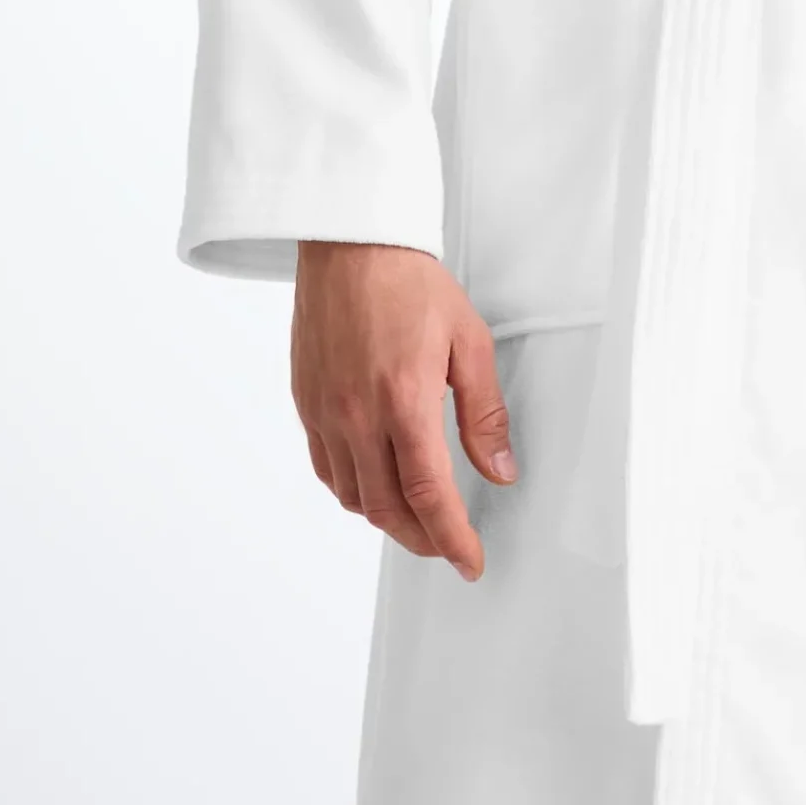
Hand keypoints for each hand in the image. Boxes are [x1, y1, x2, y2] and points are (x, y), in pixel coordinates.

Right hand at [291, 241, 516, 580]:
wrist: (350, 244)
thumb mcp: (468, 341)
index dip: (451, 538)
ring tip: (415, 518)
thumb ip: (484, 413)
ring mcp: (325, 411)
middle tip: (448, 545)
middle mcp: (357, 414)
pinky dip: (352, 490)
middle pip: (388, 507)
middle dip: (422, 538)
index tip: (469, 561)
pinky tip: (373, 483)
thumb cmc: (409, 281)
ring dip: (387, 518)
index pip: (428, 494)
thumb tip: (500, 469)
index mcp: (404, 399)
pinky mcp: (305, 401)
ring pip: (353, 495)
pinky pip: (325, 468)